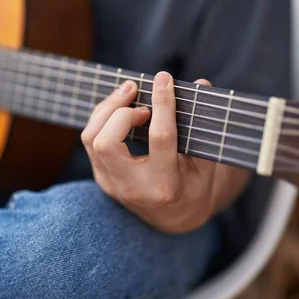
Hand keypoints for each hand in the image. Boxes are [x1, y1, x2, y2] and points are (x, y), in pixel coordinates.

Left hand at [81, 71, 237, 233]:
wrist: (174, 219)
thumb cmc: (196, 185)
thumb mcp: (207, 161)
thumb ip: (202, 124)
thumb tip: (201, 83)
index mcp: (165, 186)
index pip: (159, 139)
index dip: (162, 105)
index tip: (164, 78)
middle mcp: (132, 188)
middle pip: (107, 143)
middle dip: (121, 112)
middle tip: (140, 96)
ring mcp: (112, 185)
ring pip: (91, 139)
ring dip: (107, 109)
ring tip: (129, 93)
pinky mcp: (101, 178)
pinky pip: (91, 141)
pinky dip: (103, 118)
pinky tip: (121, 107)